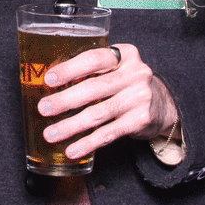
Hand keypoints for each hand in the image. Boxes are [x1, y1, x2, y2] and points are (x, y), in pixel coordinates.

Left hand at [37, 44, 179, 164]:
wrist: (162, 103)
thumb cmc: (125, 83)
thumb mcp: (114, 67)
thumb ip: (90, 69)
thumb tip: (48, 81)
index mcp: (125, 54)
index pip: (94, 58)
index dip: (70, 69)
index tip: (49, 80)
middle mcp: (135, 74)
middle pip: (94, 88)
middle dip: (65, 100)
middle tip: (43, 108)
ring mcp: (139, 97)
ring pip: (99, 113)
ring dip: (71, 126)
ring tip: (50, 134)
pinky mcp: (141, 120)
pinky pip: (109, 133)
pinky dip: (89, 143)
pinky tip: (73, 149)